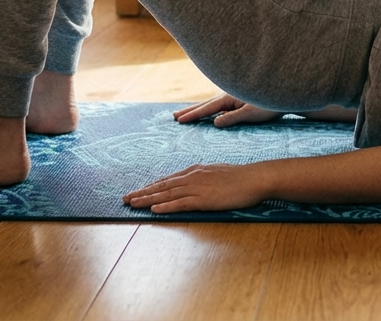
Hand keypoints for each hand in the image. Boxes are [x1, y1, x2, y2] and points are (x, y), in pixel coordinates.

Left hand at [122, 163, 270, 212]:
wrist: (254, 178)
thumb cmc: (239, 177)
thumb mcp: (217, 173)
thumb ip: (203, 178)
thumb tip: (194, 183)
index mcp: (195, 171)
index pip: (168, 180)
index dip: (151, 186)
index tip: (138, 191)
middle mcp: (192, 177)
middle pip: (162, 186)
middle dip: (143, 192)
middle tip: (126, 198)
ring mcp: (197, 188)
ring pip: (167, 194)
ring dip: (148, 199)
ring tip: (132, 204)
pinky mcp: (203, 199)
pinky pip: (180, 203)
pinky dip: (166, 206)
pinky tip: (154, 209)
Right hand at [173, 93, 283, 127]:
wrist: (283, 97)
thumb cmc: (269, 106)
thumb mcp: (251, 114)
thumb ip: (233, 118)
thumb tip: (215, 122)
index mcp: (229, 98)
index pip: (207, 108)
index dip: (192, 114)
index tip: (179, 120)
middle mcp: (228, 96)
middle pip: (205, 104)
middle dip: (190, 110)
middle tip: (173, 116)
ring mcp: (232, 98)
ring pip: (211, 105)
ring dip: (198, 110)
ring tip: (185, 114)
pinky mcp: (237, 102)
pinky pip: (218, 107)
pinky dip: (208, 110)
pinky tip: (208, 115)